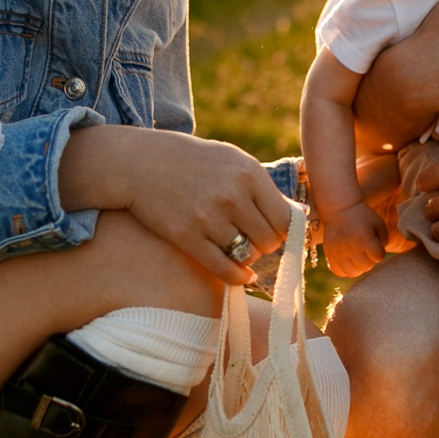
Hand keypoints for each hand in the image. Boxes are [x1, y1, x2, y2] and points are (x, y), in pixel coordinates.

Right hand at [60, 126, 293, 282]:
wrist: (140, 163)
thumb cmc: (193, 161)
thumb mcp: (232, 160)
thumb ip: (262, 187)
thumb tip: (298, 217)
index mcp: (248, 173)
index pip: (286, 217)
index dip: (284, 229)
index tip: (274, 231)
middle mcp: (231, 195)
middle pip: (270, 240)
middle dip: (266, 245)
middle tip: (254, 241)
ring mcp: (208, 218)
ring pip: (248, 256)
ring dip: (247, 258)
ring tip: (239, 249)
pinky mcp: (186, 236)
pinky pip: (223, 269)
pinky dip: (237, 277)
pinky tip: (240, 275)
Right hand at [320, 202, 390, 278]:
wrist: (340, 209)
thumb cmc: (363, 217)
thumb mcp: (379, 224)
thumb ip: (384, 241)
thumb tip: (379, 258)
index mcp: (364, 238)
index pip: (379, 257)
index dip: (380, 252)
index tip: (375, 245)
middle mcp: (350, 247)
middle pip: (366, 266)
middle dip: (370, 260)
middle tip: (366, 251)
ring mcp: (338, 252)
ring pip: (352, 273)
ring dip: (358, 267)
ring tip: (358, 257)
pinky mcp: (329, 254)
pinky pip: (338, 272)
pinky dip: (345, 269)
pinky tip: (348, 260)